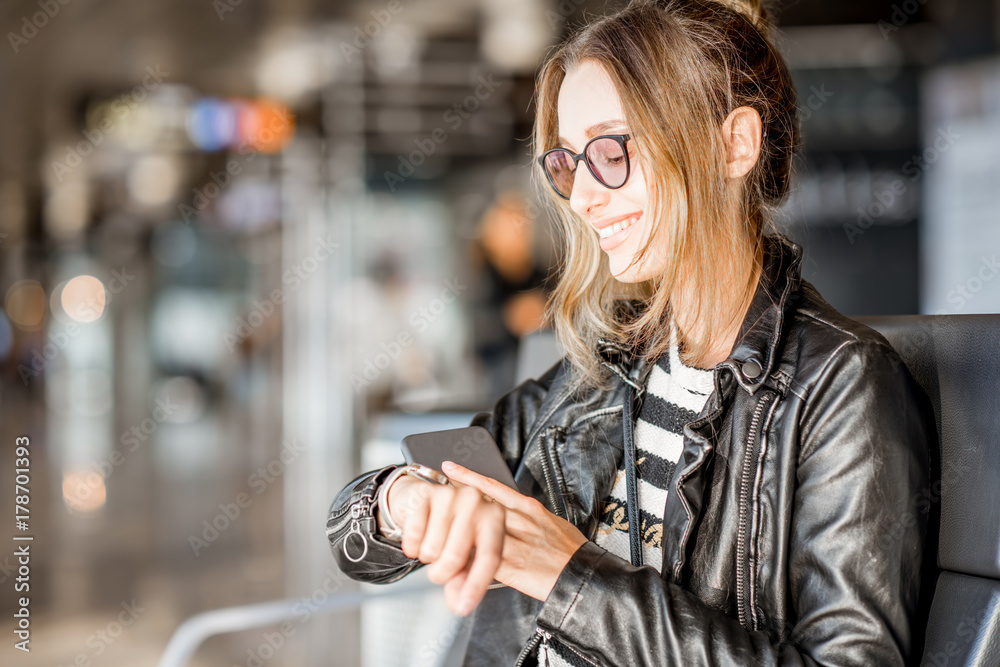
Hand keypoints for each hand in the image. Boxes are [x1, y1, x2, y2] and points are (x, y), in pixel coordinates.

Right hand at [384, 472, 505, 616]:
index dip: (475, 586)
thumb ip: (465, 579)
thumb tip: (458, 604)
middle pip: (455, 557)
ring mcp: (451, 495)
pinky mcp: (425, 494)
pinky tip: (419, 535)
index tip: (462, 608)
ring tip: (432, 543)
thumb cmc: (452, 528)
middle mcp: (476, 501)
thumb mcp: (466, 554)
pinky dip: (411, 546)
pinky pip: (413, 536)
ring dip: (426, 557)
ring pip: (432, 549)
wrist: (424, 500)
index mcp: (495, 517)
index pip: (489, 557)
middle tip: (440, 568)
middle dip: (441, 573)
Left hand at [441, 460, 587, 603]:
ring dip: (455, 531)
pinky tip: (450, 559)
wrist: (583, 575)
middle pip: (479, 506)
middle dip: (454, 502)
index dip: (468, 477)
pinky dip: (465, 560)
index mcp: (529, 508)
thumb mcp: (552, 523)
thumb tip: (511, 513)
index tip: (449, 467)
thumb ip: (528, 518)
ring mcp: (514, 541)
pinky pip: (480, 559)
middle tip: (433, 494)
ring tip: (433, 526)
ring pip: (476, 531)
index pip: (492, 487)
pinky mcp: (512, 565)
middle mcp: (520, 520)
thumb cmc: (571, 551)